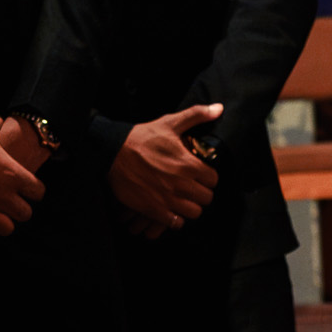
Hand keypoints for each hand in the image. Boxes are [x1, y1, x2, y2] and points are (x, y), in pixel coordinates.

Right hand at [0, 115, 46, 247]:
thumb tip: (1, 123)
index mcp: (13, 174)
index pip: (38, 192)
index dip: (33, 189)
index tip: (26, 187)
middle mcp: (3, 196)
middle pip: (25, 214)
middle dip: (18, 207)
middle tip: (8, 201)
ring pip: (6, 229)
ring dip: (1, 222)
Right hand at [108, 103, 221, 236]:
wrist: (113, 152)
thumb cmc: (142, 137)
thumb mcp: (169, 123)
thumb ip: (197, 115)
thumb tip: (218, 109)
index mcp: (188, 163)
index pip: (214, 180)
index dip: (209, 177)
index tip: (200, 175)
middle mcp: (181, 183)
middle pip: (206, 198)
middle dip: (201, 193)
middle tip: (192, 187)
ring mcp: (167, 198)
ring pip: (194, 213)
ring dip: (190, 207)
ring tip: (183, 199)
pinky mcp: (154, 209)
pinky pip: (176, 223)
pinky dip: (176, 219)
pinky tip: (171, 209)